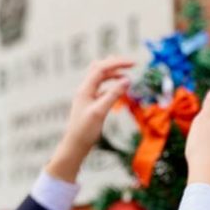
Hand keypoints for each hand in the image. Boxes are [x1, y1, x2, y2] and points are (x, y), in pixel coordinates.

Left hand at [45, 57, 132, 182]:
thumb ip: (113, 95)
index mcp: (85, 89)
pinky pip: (102, 89)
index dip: (118, 63)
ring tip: (127, 79)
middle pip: (99, 68)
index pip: (102, 68)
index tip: (134, 64)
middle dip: (115, 64)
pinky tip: (121, 91)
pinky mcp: (91, 104)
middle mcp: (85, 90)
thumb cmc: (85, 130)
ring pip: (101, 78)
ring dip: (114, 75)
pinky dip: (112, 87)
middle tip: (131, 65)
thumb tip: (127, 80)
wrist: (75, 145)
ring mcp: (88, 96)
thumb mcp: (100, 111)